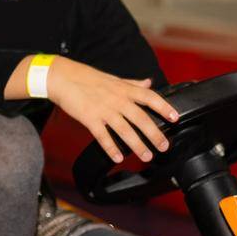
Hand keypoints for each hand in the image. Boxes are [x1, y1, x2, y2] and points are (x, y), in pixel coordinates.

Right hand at [46, 57, 179, 163]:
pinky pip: (103, 136)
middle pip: (141, 118)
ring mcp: (103, 110)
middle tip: (164, 146)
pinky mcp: (89, 118)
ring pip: (124, 130)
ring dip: (137, 145)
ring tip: (146, 156)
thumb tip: (149, 83)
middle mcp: (117, 100)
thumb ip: (133, 83)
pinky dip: (111, 148)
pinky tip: (118, 157)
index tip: (175, 117)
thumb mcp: (113, 79)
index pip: (149, 97)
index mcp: (124, 89)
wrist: (61, 77)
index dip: (164, 107)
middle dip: (154, 134)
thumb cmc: (86, 78)